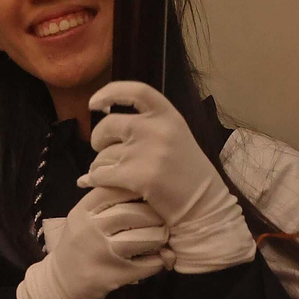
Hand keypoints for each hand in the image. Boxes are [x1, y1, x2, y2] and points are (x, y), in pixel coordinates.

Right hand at [17, 186, 169, 298]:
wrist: (61, 285)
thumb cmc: (77, 246)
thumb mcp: (81, 219)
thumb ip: (105, 203)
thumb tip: (145, 191)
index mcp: (82, 212)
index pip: (115, 191)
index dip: (136, 190)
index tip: (148, 193)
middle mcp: (90, 229)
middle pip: (136, 213)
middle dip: (156, 216)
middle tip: (162, 220)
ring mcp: (103, 254)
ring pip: (148, 238)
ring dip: (161, 238)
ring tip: (160, 239)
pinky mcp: (116, 276)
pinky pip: (151, 264)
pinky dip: (159, 260)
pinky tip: (155, 259)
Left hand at [80, 81, 254, 273]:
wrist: (204, 206)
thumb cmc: (186, 173)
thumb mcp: (175, 137)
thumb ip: (148, 125)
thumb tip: (104, 114)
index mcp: (168, 116)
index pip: (136, 91)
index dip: (110, 92)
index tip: (94, 103)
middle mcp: (157, 129)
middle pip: (108, 124)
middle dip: (97, 138)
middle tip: (101, 149)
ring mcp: (148, 153)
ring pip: (102, 154)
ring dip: (98, 165)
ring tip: (107, 173)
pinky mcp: (138, 176)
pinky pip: (101, 175)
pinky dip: (94, 180)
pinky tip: (95, 184)